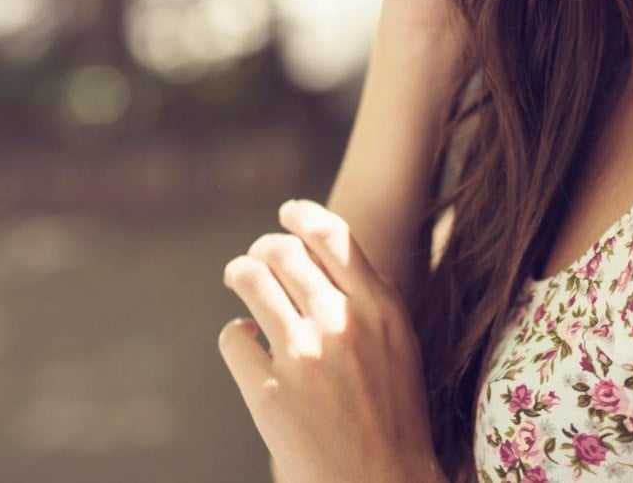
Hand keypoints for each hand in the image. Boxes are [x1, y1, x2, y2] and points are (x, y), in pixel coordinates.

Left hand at [219, 200, 443, 482]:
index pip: (332, 234)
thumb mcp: (399, 346)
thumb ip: (369, 301)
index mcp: (382, 307)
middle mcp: (344, 322)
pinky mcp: (270, 392)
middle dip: (262, 250)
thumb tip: (322, 257)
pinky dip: (236, 337)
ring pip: (250, 280)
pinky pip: (233, 337)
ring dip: (240, 275)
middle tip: (255, 261)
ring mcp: (305, 355)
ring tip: (238, 281)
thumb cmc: (394, 419)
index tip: (286, 214)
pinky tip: (248, 349)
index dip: (301, 216)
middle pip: (282, 251)